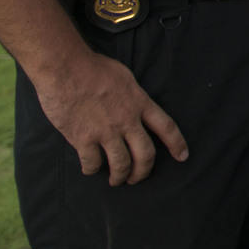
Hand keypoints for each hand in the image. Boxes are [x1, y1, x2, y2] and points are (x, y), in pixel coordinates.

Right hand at [33, 49, 187, 185]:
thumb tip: (134, 105)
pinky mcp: (83, 138)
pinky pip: (93, 163)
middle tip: (136, 179)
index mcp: (139, 103)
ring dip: (120, 177)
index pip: (166, 126)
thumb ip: (133, 96)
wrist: (66, 67)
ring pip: (121, 165)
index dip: (177, 144)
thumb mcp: (125, 77)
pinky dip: (93, 170)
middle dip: (143, 172)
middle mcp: (127, 120)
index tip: (183, 156)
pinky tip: (91, 169)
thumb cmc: (93, 67)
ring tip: (116, 181)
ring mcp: (106, 131)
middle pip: (146, 155)